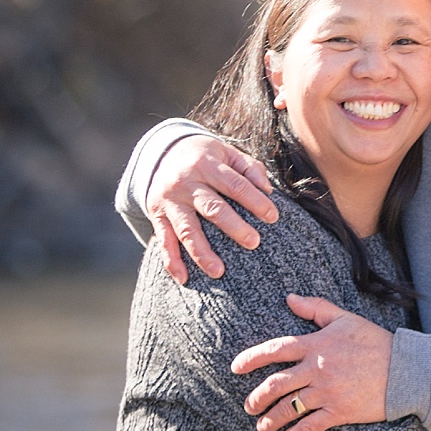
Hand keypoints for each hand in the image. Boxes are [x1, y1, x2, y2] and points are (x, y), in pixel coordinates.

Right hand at [145, 134, 277, 283]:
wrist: (160, 153)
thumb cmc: (203, 156)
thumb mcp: (226, 151)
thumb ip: (248, 167)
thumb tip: (266, 190)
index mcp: (206, 165)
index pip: (235, 184)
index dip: (255, 201)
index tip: (272, 217)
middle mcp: (186, 183)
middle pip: (212, 208)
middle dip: (234, 227)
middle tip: (254, 243)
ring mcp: (170, 202)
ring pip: (187, 230)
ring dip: (202, 252)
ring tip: (219, 272)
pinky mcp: (157, 215)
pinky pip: (164, 241)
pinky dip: (171, 261)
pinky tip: (184, 278)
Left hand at [231, 295, 391, 430]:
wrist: (407, 369)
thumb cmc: (375, 342)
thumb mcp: (345, 319)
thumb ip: (316, 308)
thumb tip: (290, 298)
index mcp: (316, 345)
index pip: (276, 350)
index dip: (251, 358)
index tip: (235, 368)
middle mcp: (318, 369)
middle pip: (276, 384)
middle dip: (257, 398)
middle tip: (249, 406)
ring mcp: (328, 392)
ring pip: (290, 407)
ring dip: (272, 419)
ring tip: (262, 426)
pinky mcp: (341, 411)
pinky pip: (312, 425)